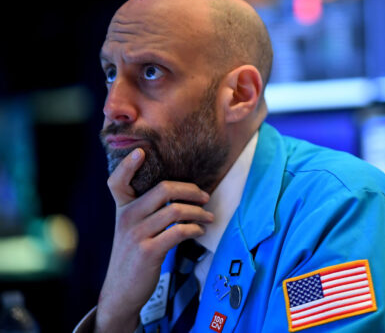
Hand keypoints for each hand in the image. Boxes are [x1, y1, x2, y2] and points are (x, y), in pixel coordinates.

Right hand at [95, 148, 213, 332]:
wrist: (122, 291)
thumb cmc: (133, 255)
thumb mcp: (132, 229)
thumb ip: (146, 210)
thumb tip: (180, 193)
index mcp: (122, 209)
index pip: (117, 182)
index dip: (128, 166)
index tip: (141, 151)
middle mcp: (126, 218)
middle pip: (163, 190)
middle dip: (190, 190)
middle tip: (205, 196)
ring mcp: (136, 234)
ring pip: (175, 211)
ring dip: (199, 212)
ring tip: (209, 217)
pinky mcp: (148, 252)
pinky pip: (178, 231)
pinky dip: (195, 229)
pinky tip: (200, 231)